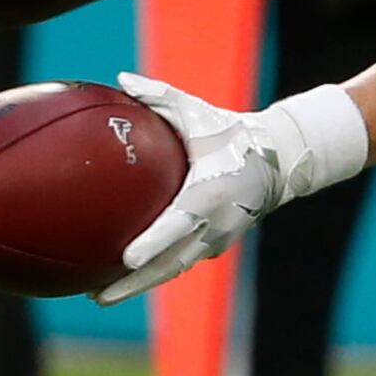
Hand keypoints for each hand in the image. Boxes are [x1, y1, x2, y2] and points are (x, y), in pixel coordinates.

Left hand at [92, 74, 367, 304]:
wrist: (279, 159)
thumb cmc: (231, 132)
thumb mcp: (196, 111)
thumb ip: (157, 96)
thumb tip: (120, 79)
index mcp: (208, 192)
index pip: (178, 223)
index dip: (153, 243)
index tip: (126, 259)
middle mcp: (215, 224)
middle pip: (170, 264)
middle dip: (133, 284)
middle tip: (96, 296)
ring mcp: (218, 239)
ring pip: (173, 270)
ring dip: (139, 285)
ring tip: (100, 295)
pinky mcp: (217, 245)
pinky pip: (181, 262)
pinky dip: (154, 272)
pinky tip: (126, 277)